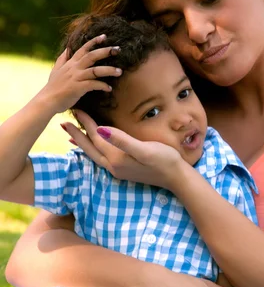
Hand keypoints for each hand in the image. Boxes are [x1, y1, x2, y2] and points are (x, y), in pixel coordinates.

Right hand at [40, 35, 121, 112]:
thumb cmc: (52, 87)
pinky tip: (109, 88)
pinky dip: (102, 86)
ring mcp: (76, 77)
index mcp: (70, 63)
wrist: (47, 101)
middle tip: (118, 49)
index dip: (93, 42)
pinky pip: (93, 84)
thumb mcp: (56, 70)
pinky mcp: (78, 88)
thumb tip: (67, 48)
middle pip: (92, 56)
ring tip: (120, 71)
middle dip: (105, 51)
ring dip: (109, 70)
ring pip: (95, 70)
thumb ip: (63, 59)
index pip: (83, 49)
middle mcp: (74, 68)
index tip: (104, 36)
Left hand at [61, 110, 184, 188]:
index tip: (76, 109)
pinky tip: (95, 147)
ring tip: (72, 134)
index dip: (86, 123)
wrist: (177, 178)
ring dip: (83, 143)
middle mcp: (113, 166)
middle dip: (77, 134)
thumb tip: (101, 130)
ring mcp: (118, 170)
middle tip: (64, 122)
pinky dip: (94, 150)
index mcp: (116, 159)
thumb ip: (122, 140)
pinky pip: (102, 158)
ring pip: (94, 154)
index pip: (96, 138)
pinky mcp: (124, 170)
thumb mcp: (144, 149)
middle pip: (90, 148)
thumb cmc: (164, 160)